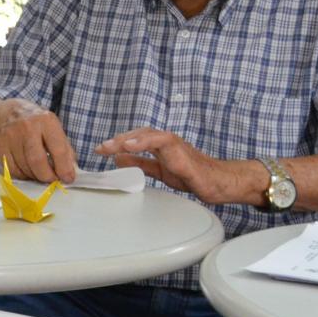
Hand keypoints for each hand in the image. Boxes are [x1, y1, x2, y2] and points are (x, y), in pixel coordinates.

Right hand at [0, 101, 77, 183]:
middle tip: (52, 180)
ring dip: (35, 176)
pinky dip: (22, 175)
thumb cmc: (32, 122)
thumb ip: (64, 147)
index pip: (58, 149)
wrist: (2, 113)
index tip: (68, 178)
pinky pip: (12, 170)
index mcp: (46, 120)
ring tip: (40, 173)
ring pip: (25, 168)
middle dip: (47, 176)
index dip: (64, 168)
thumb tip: (70, 170)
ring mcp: (10, 136)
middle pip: (38, 161)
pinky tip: (27, 170)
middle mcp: (27, 126)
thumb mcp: (52, 127)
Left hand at [97, 128, 263, 203]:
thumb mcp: (159, 170)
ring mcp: (177, 147)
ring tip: (114, 145)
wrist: (218, 182)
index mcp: (161, 145)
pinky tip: (134, 147)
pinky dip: (148, 143)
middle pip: (140, 133)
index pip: (135, 139)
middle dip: (120, 139)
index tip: (100, 149)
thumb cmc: (192, 175)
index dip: (117, 143)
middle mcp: (167, 142)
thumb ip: (141, 164)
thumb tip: (119, 159)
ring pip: (151, 135)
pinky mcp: (184, 156)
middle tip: (101, 148)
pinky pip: (165, 144)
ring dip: (131, 139)